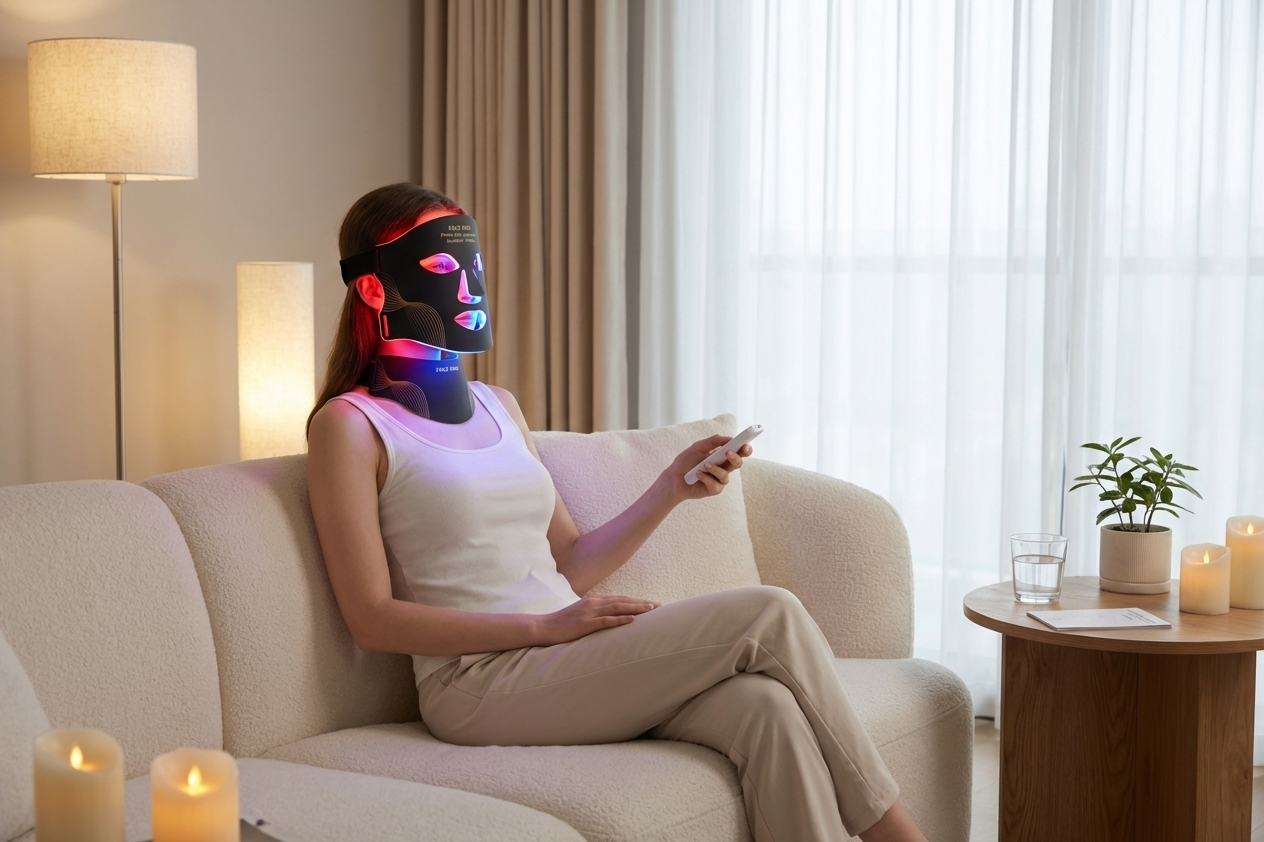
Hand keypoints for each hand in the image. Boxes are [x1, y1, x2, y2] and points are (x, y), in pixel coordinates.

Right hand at [535, 594, 659, 645]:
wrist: (543, 627)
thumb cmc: (561, 624)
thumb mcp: (580, 614)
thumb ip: (594, 613)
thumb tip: (608, 616)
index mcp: (593, 600)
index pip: (620, 599)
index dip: (636, 601)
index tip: (651, 604)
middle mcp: (594, 603)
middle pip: (623, 601)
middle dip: (641, 603)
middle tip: (659, 605)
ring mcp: (589, 612)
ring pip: (618, 607)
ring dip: (636, 608)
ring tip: (651, 610)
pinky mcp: (585, 623)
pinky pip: (606, 620)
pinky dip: (620, 619)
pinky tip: (632, 620)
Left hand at [663, 434, 754, 501]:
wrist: (673, 478)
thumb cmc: (685, 461)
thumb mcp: (698, 447)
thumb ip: (713, 441)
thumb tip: (729, 438)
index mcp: (721, 455)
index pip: (737, 451)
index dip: (744, 449)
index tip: (746, 445)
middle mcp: (723, 467)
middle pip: (737, 463)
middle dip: (735, 458)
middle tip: (728, 453)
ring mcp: (719, 479)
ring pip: (726, 475)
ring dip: (715, 469)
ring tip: (705, 465)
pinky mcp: (714, 489)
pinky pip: (716, 485)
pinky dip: (706, 478)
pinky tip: (698, 475)